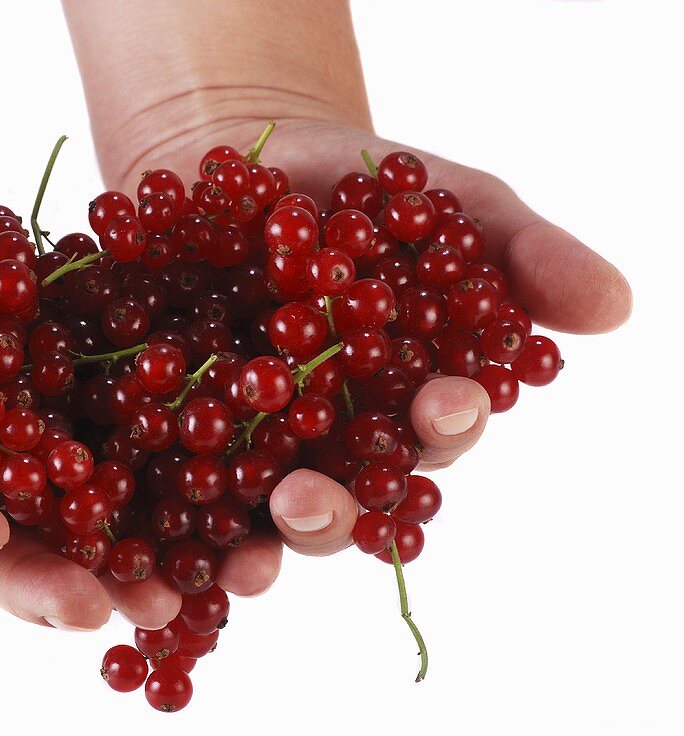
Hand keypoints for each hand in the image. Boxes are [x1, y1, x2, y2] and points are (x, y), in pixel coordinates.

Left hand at [97, 116, 631, 557]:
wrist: (240, 160)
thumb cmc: (357, 188)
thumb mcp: (446, 203)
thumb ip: (519, 253)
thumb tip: (612, 305)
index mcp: (401, 404)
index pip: (433, 436)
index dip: (444, 425)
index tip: (447, 402)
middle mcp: (327, 446)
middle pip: (339, 503)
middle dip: (330, 512)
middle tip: (311, 500)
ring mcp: (246, 450)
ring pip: (249, 517)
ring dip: (245, 546)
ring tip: (237, 558)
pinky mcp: (170, 438)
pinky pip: (161, 486)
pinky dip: (154, 517)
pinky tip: (138, 539)